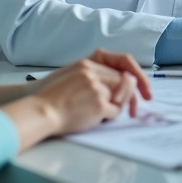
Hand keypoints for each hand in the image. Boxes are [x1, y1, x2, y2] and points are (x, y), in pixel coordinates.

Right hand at [30, 51, 148, 135]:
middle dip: (131, 96)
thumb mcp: (71, 75)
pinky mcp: (99, 103)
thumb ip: (93, 75)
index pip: (121, 65)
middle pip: (125, 81)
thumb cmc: (50, 98)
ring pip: (121, 97)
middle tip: (134, 110)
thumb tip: (120, 83)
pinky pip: (114, 112)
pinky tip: (93, 119)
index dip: (134, 77)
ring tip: (101, 113)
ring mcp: (97, 87)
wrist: (38, 111)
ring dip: (117, 107)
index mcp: (87, 63)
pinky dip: (107, 118)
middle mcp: (93, 72)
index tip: (142, 88)